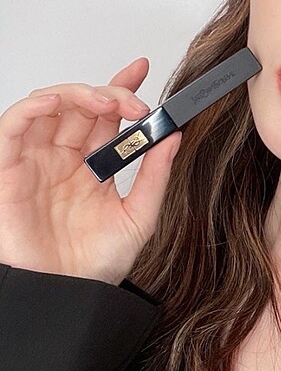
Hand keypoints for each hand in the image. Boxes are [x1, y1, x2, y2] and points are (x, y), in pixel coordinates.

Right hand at [0, 58, 181, 284]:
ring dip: (76, 93)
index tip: (142, 69)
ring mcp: (37, 163)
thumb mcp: (139, 217)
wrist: (67, 300)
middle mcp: (65, 159)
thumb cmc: (96, 266)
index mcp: (95, 166)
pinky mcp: (10, 173)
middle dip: (109, 93)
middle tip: (133, 103)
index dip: (121, 88)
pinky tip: (54, 103)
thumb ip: (155, 175)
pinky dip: (30, 108)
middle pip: (82, 106)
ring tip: (106, 102)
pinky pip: (12, 128)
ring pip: (49, 107)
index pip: (107, 115)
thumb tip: (174, 136)